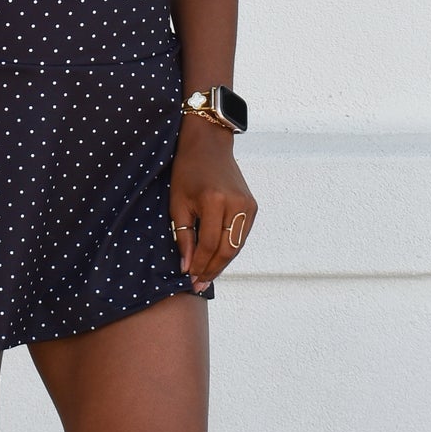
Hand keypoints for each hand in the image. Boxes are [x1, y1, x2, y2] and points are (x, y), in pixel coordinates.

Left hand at [170, 112, 256, 287]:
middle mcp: (236, 204)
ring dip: (222, 263)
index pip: (209, 244)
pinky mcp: (253, 206)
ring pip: (237, 246)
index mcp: (214, 201)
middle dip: (212, 270)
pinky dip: (229, 249)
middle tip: (199, 285)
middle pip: (227, 249)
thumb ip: (183, 236)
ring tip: (206, 276)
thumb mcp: (177, 203)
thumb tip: (186, 267)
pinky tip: (216, 258)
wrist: (209, 145)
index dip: (199, 264)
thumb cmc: (187, 172)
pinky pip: (241, 235)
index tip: (188, 278)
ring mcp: (248, 205)